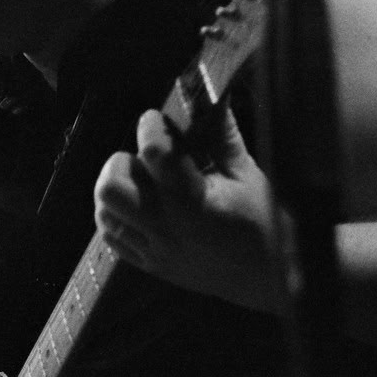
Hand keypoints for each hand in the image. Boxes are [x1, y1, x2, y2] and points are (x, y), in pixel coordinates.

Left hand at [93, 107, 281, 313]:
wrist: (271, 279)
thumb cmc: (266, 223)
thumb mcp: (249, 175)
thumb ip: (222, 137)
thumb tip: (211, 97)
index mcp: (195, 204)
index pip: (154, 155)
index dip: (150, 127)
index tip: (155, 119)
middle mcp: (167, 229)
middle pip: (112, 188)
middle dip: (121, 163)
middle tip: (142, 158)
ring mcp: (155, 251)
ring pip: (105, 213)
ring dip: (115, 190)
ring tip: (140, 181)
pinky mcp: (150, 265)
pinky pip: (112, 238)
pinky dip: (116, 216)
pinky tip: (137, 205)